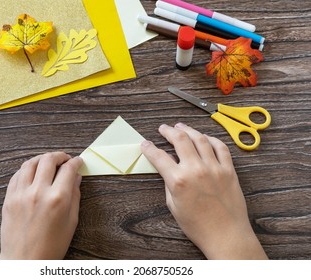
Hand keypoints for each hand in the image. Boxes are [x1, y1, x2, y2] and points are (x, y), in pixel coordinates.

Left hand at [0, 152, 82, 259]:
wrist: (25, 261)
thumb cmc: (51, 246)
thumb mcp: (71, 221)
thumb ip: (75, 195)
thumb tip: (76, 177)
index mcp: (58, 198)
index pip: (68, 169)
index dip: (75, 162)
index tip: (78, 161)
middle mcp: (38, 192)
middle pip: (48, 160)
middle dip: (59, 155)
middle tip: (64, 159)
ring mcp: (21, 194)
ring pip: (30, 163)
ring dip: (41, 158)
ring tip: (48, 162)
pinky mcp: (9, 198)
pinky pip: (17, 175)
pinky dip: (26, 169)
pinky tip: (33, 172)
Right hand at [141, 123, 266, 258]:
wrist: (225, 235)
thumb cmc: (198, 226)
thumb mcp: (174, 206)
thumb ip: (169, 184)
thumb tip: (168, 170)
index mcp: (179, 180)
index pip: (159, 157)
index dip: (149, 148)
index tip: (145, 143)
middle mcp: (196, 170)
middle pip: (180, 140)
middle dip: (169, 131)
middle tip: (164, 128)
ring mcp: (214, 168)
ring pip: (200, 139)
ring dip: (188, 129)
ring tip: (181, 126)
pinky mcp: (228, 170)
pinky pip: (221, 147)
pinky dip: (211, 139)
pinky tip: (205, 137)